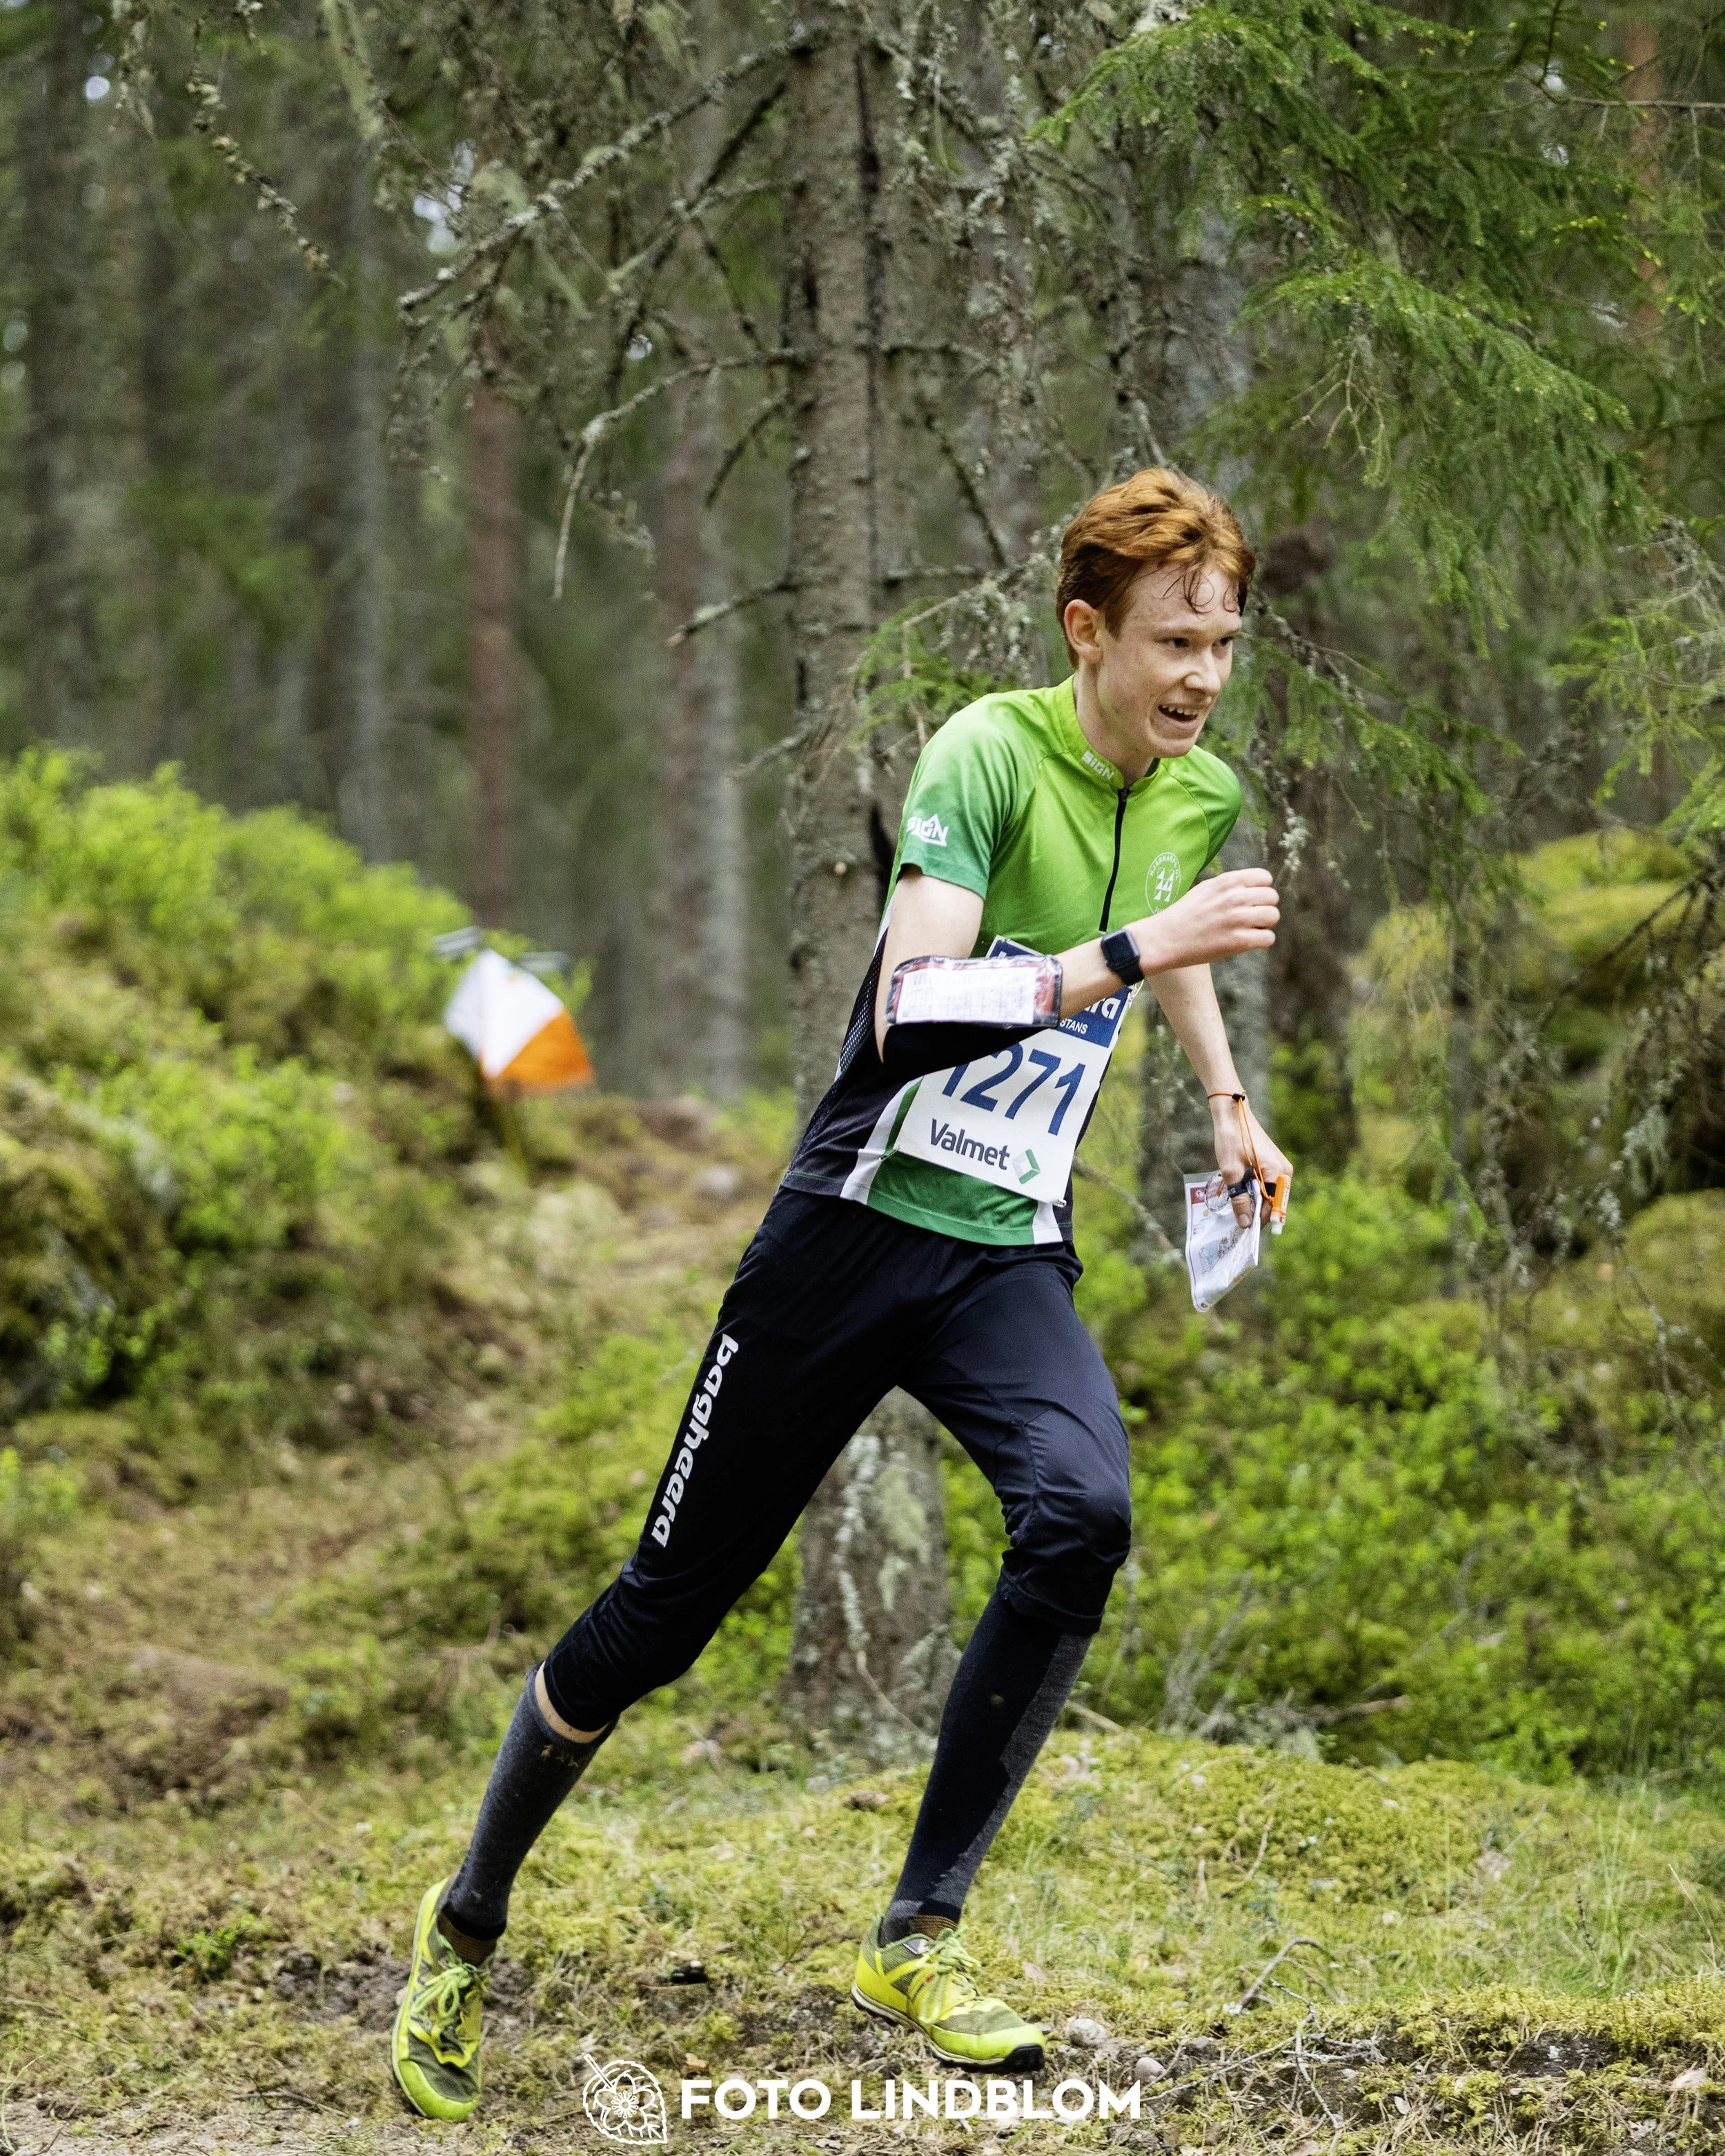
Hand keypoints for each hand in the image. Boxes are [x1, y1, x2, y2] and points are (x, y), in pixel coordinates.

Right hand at [1135, 869, 1278, 973]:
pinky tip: (1247, 941)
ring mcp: (1238, 919)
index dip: (1261, 889)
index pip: (1265, 878)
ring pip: (1273, 917)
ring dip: (1264, 924)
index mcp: (1228, 882)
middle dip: (1264, 907)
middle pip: (1272, 897)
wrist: (1166, 938)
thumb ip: (1230, 885)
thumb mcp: (1206, 888)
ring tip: (1249, 929)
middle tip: (1250, 917)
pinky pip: (1268, 938)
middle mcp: (1236, 897)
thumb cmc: (1184, 914)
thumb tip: (1252, 888)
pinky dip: (1261, 941)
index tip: (1252, 900)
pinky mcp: (1239, 941)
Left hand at [1212, 1097, 1291, 1228]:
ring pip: (1270, 1195)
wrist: (1233, 1113)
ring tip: (1236, 1198)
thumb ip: (1240, 1199)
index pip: (1272, 1208)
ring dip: (1254, 1200)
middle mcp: (1285, 1172)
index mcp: (1278, 1173)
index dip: (1258, 1220)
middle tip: (1235, 1212)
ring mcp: (1282, 1167)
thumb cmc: (1231, 1139)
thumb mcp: (1231, 1172)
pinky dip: (1256, 1190)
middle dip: (1255, 1210)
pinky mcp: (1275, 1164)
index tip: (1242, 1227)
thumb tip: (1246, 1224)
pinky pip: (1269, 1185)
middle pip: (1272, 1203)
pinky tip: (1242, 1187)